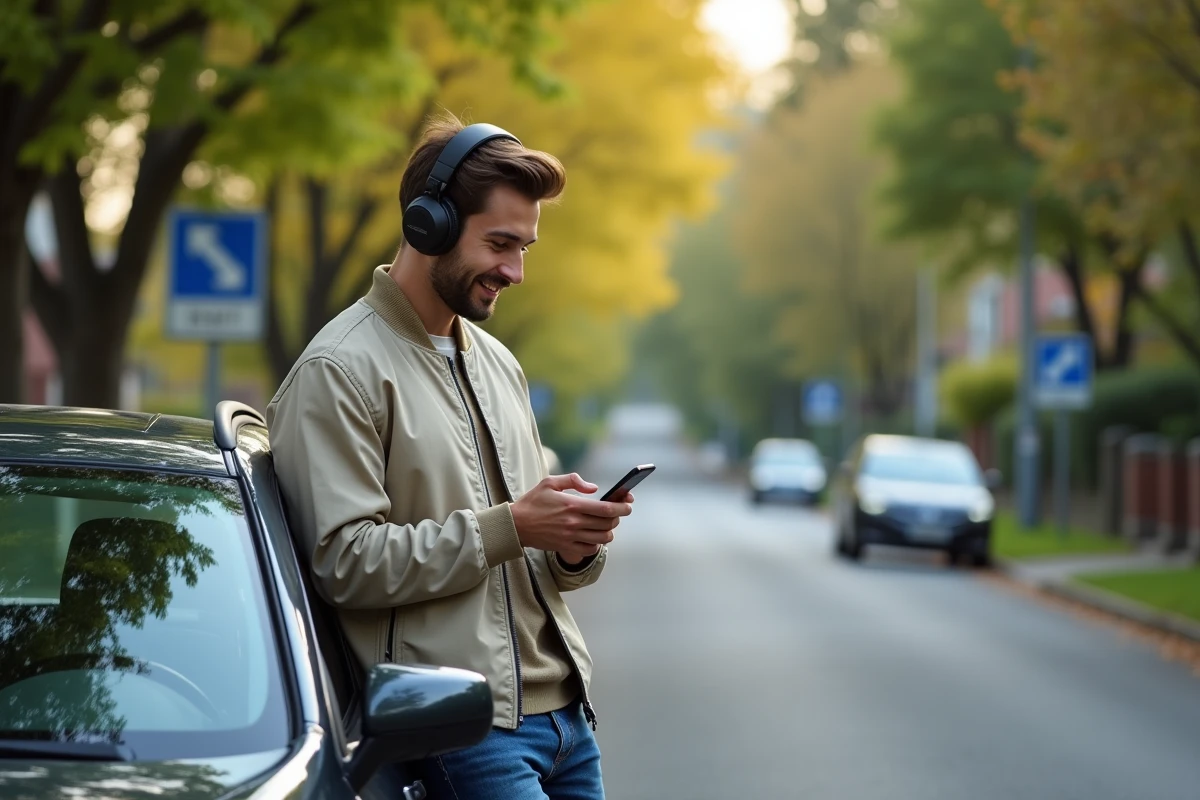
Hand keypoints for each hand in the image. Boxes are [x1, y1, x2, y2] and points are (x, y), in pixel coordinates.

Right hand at [510, 474, 632, 563]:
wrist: (516, 525)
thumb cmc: (533, 502)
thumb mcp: (550, 483)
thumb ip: (574, 481)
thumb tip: (594, 488)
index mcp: (572, 505)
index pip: (606, 509)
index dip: (622, 507)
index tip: (628, 505)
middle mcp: (574, 522)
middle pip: (608, 523)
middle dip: (618, 518)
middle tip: (618, 512)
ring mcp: (571, 537)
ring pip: (603, 538)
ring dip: (609, 531)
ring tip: (606, 524)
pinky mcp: (566, 546)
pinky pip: (591, 549)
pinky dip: (597, 543)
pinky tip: (594, 535)